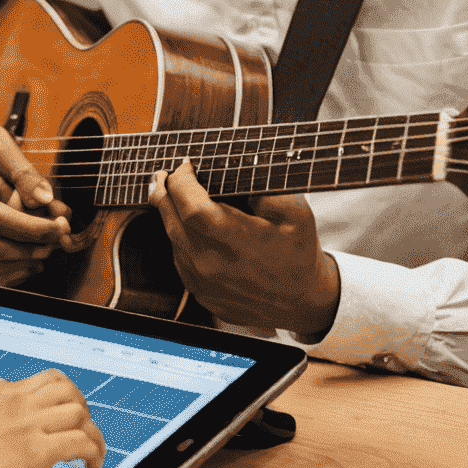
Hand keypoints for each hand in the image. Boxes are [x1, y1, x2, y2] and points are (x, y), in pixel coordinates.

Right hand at [0, 371, 104, 467]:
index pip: (39, 383)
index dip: (54, 403)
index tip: (58, 422)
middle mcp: (14, 400)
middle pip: (66, 388)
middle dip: (81, 407)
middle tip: (82, 430)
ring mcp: (26, 424)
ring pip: (79, 411)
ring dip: (92, 432)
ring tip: (91, 452)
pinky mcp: (35, 453)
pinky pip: (80, 442)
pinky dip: (94, 453)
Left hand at [148, 160, 340, 335]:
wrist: (303, 302)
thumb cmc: (299, 253)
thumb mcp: (295, 213)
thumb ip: (263, 186)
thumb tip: (232, 167)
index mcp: (234, 242)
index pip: (190, 205)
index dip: (182, 180)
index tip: (186, 165)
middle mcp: (211, 264)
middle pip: (171, 218)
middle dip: (165, 190)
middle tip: (165, 173)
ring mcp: (201, 282)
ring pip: (172, 236)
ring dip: (169, 212)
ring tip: (172, 193)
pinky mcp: (199, 291)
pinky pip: (178, 256)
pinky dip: (179, 235)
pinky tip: (188, 224)